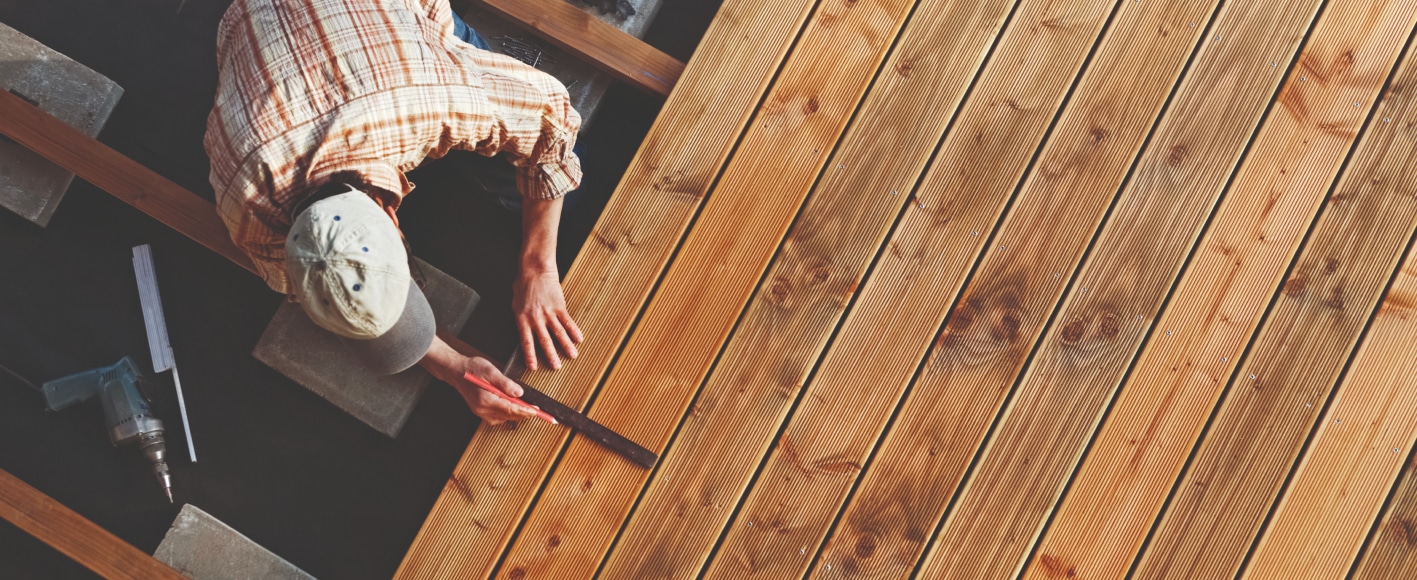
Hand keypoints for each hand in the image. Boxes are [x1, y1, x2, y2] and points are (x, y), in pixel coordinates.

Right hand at [423, 344, 538, 424]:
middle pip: (508, 416)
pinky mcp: (480, 411)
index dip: (525, 411)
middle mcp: (482, 409)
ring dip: (516, 414)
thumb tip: (519, 393)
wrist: (456, 371)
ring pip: (504, 418)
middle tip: (538, 411)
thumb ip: (505, 383)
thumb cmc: (472, 368)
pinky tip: (512, 408)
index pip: (510, 409)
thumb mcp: (491, 371)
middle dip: (524, 414)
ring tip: (528, 409)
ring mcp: (480, 412)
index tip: (537, 412)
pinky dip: (507, 414)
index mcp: (486, 400)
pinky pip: (497, 417)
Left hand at [513, 269, 583, 370]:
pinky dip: (574, 330)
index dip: (530, 355)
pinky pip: (568, 321)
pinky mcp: (559, 306)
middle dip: (551, 356)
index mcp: (522, 319)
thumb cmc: (523, 284)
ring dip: (566, 346)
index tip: (533, 367)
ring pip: (558, 333)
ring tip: (572, 356)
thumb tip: (525, 330)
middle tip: (556, 367)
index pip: (526, 342)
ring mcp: (549, 312)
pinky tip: (579, 338)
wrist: (534, 269)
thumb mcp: (516, 304)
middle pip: (544, 341)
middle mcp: (536, 318)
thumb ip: (521, 318)